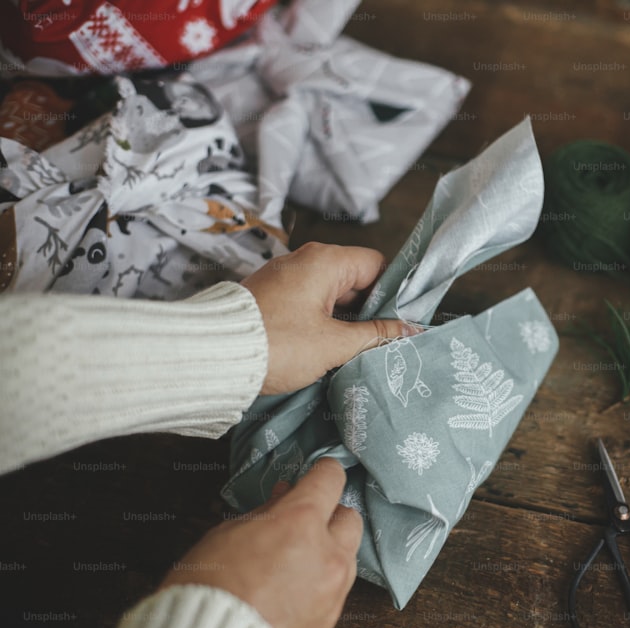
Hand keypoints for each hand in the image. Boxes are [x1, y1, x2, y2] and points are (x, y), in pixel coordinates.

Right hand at [161, 458, 361, 627]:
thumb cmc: (206, 590)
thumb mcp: (227, 533)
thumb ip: (266, 512)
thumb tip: (284, 497)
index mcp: (301, 523)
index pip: (330, 479)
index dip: (322, 473)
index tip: (317, 474)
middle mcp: (327, 556)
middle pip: (350, 519)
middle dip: (330, 515)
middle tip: (304, 521)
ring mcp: (332, 594)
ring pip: (348, 559)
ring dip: (329, 553)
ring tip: (295, 561)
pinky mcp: (328, 624)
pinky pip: (334, 595)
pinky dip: (319, 587)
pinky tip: (292, 592)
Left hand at [241, 242, 418, 394]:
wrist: (212, 357)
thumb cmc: (276, 344)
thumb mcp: (334, 344)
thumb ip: (376, 335)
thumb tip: (409, 331)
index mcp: (324, 260)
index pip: (376, 265)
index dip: (394, 292)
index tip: (403, 321)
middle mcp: (304, 261)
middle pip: (355, 281)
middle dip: (372, 312)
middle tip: (386, 342)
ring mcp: (285, 279)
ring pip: (332, 296)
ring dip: (347, 322)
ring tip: (361, 351)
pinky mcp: (272, 298)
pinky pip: (310, 305)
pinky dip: (324, 324)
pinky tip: (331, 350)